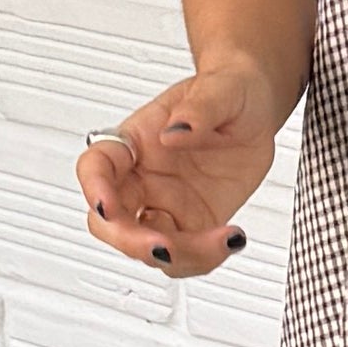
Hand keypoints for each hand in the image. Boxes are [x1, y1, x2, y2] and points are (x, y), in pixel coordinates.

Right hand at [78, 63, 276, 279]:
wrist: (253, 107)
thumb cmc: (226, 90)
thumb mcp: (220, 89)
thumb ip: (199, 109)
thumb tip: (177, 131)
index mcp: (136, 141)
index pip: (97, 166)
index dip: (94, 188)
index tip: (107, 206)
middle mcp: (142, 179)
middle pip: (112, 222)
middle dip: (131, 241)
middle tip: (164, 246)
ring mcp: (165, 205)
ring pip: (148, 247)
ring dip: (177, 257)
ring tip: (221, 241)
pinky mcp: (193, 224)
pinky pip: (186, 255)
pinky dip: (206, 258)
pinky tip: (232, 238)